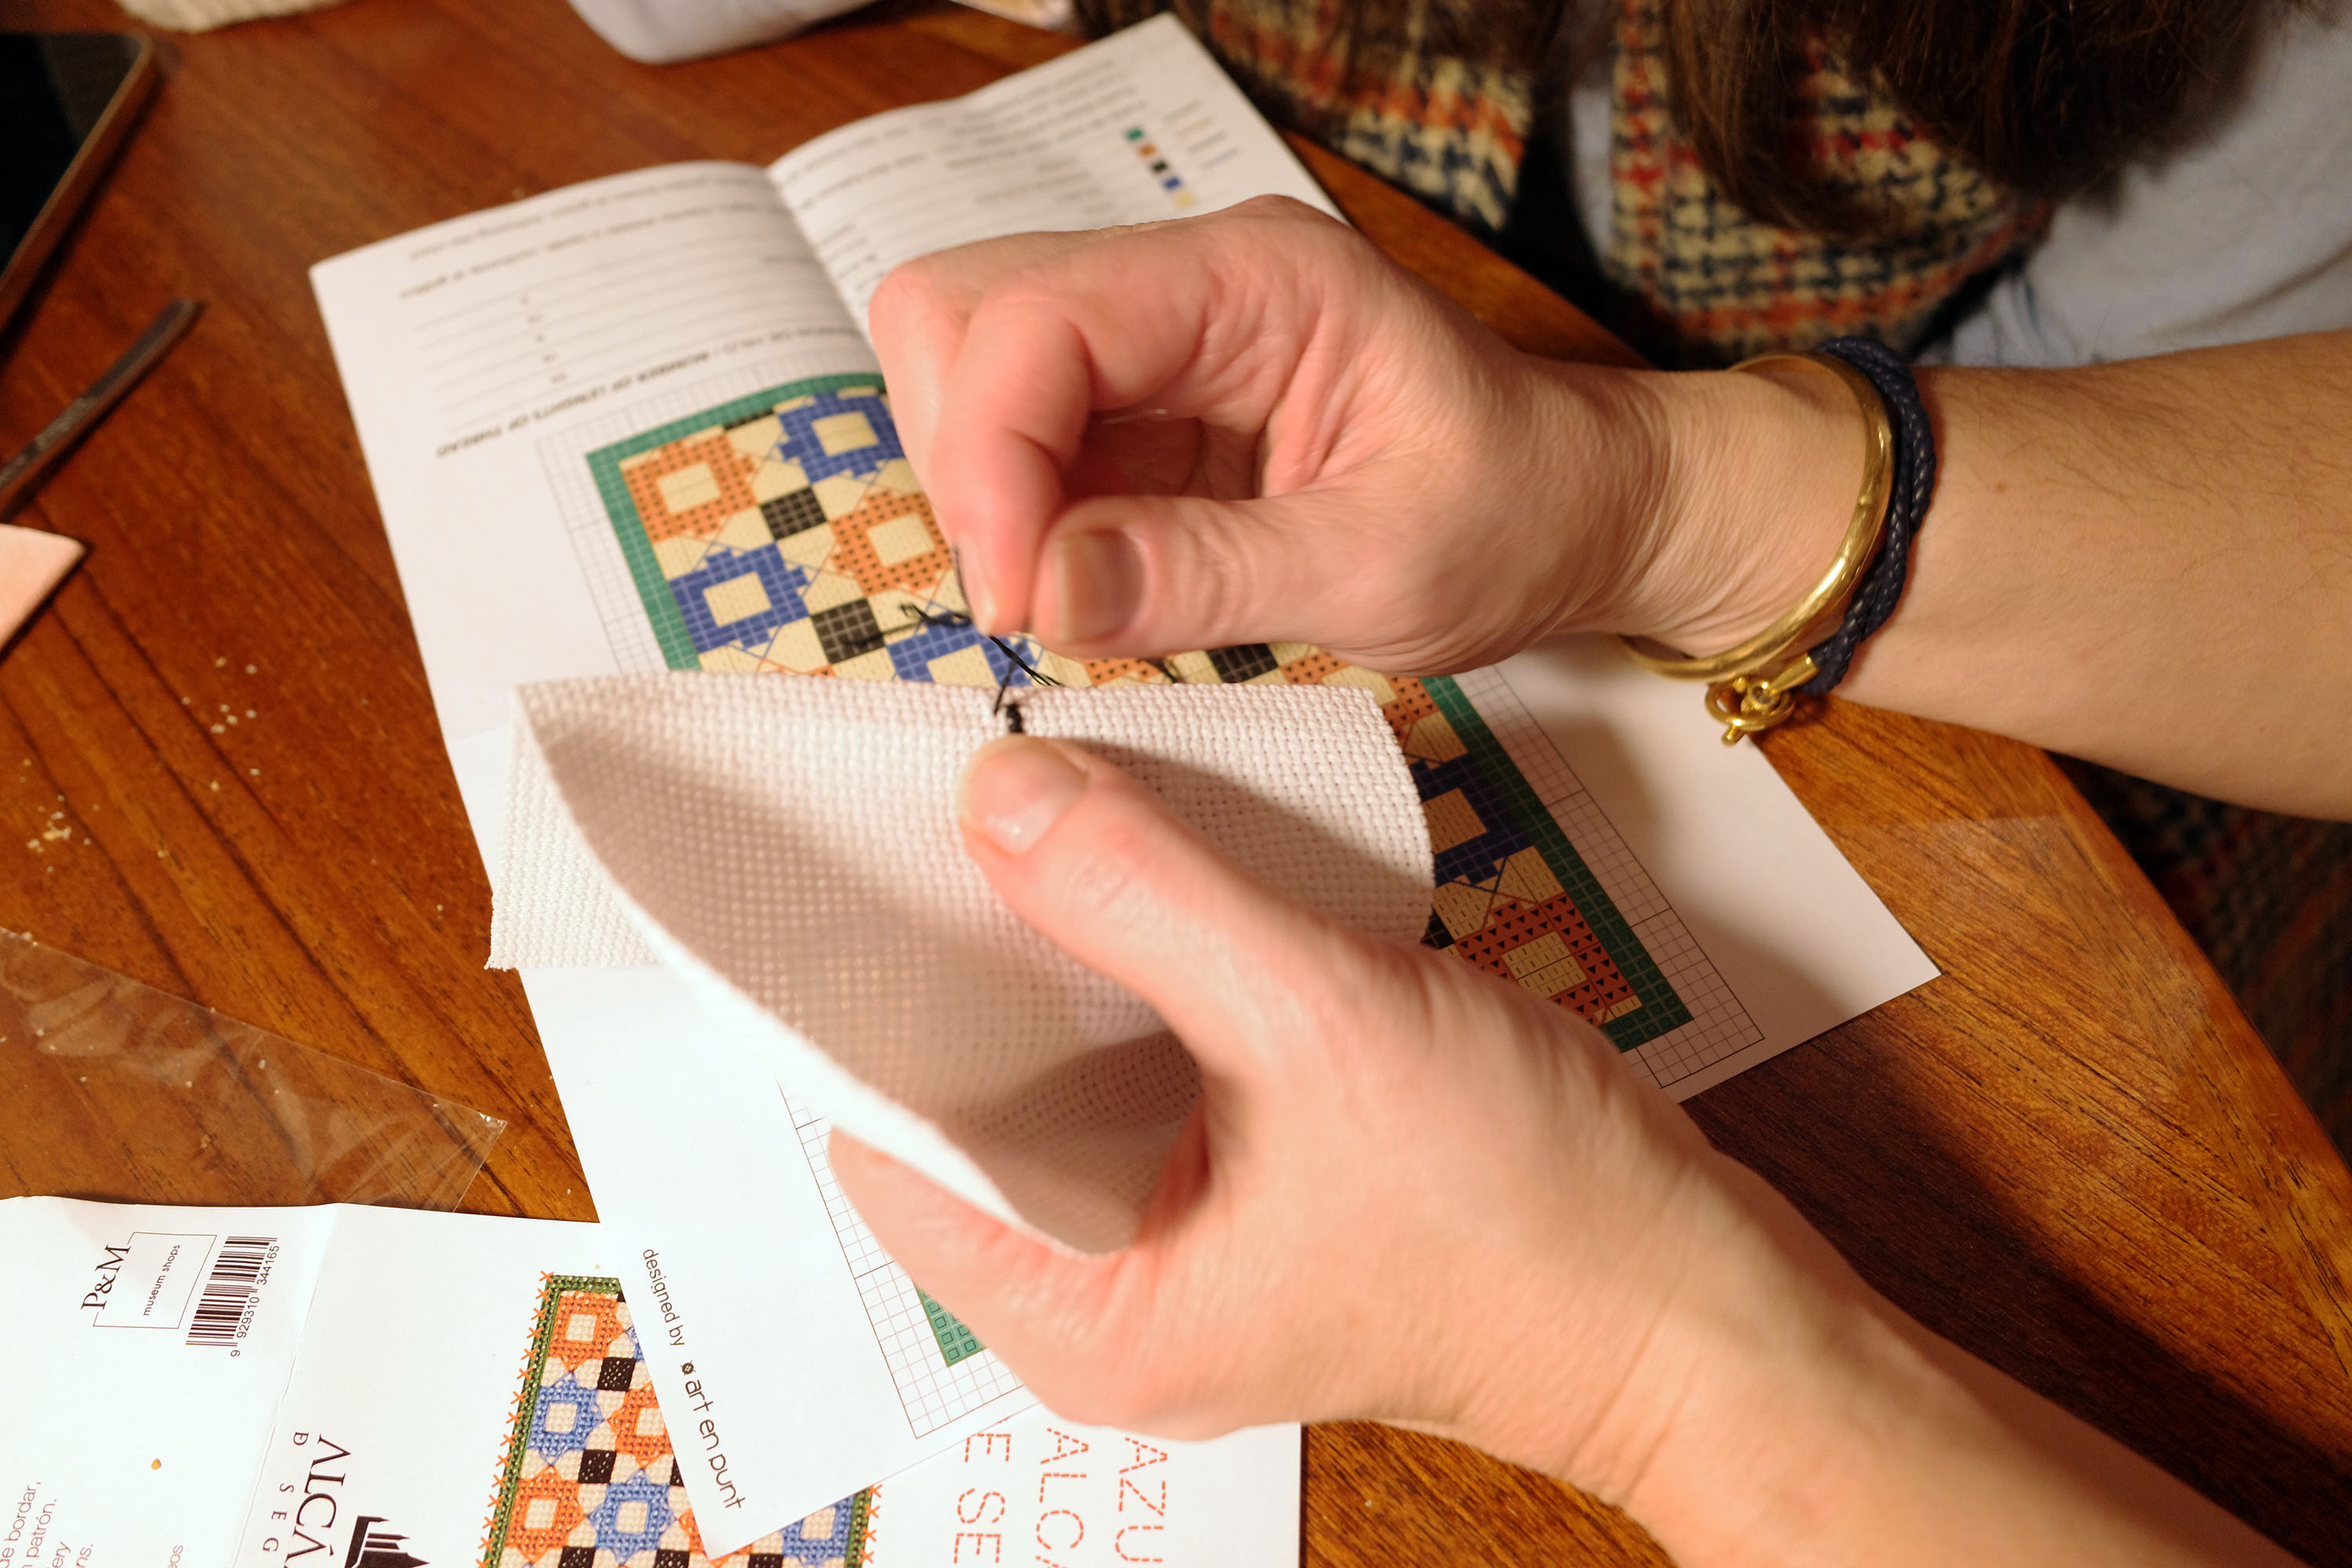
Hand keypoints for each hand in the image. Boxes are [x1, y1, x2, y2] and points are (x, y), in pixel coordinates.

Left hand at [829, 732, 1876, 1496]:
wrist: (1708, 1304)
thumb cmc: (1527, 1214)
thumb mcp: (1317, 1025)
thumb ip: (1145, 898)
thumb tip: (994, 793)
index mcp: (1078, 1317)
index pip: (894, 1140)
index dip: (857, 997)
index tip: (837, 858)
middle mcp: (1110, 1298)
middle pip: (973, 1103)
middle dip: (961, 959)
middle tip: (940, 800)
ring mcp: (1189, 1251)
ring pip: (1068, 1078)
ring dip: (1062, 956)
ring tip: (1032, 814)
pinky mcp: (1258, 1199)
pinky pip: (1153, 1073)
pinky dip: (1146, 980)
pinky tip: (1147, 877)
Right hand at [870, 197, 1854, 672]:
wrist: (1582, 509)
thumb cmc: (1518, 515)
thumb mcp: (1385, 566)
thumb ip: (1210, 574)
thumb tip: (1042, 598)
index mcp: (1258, 280)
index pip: (1038, 317)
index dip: (989, 458)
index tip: (1016, 600)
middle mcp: (1187, 286)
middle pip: (964, 316)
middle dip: (963, 464)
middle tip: (1031, 598)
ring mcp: (1156, 347)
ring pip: (971, 377)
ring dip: (982, 498)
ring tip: (1065, 600)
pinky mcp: (1144, 416)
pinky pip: (1024, 452)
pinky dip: (1020, 528)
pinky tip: (1088, 592)